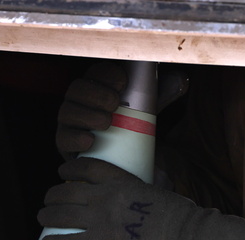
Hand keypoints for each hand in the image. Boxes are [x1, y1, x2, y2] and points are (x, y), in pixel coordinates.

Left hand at [38, 157, 190, 239]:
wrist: (184, 237)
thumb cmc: (179, 216)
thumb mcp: (159, 190)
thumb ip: (145, 188)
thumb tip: (152, 185)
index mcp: (121, 179)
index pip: (87, 167)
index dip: (70, 168)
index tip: (62, 171)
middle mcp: (106, 195)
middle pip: (68, 191)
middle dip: (53, 195)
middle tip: (48, 200)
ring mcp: (102, 218)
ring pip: (63, 214)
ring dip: (48, 215)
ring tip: (41, 217)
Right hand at [55, 62, 189, 159]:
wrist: (121, 162)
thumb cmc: (132, 128)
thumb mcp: (147, 110)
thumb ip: (162, 94)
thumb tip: (181, 80)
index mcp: (96, 87)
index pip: (94, 73)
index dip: (105, 73)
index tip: (123, 81)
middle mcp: (79, 102)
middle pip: (77, 90)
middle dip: (96, 94)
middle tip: (116, 103)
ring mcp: (70, 124)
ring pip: (67, 113)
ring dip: (86, 115)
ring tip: (107, 123)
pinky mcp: (66, 145)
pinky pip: (63, 139)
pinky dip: (75, 138)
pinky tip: (90, 141)